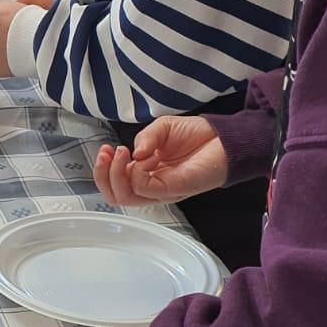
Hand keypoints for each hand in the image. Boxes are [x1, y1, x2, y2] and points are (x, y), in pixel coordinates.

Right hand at [94, 116, 227, 205]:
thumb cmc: (196, 135)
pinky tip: (140, 158)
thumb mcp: (162, 129)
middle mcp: (151, 185)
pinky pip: (145, 189)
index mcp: (146, 173)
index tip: (105, 149)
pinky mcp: (173, 189)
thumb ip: (145, 138)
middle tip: (106, 153)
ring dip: (115, 174)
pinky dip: (135, 174)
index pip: (116, 184)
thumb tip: (134, 154)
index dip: (104, 170)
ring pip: (126, 197)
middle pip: (116, 196)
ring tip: (120, 153)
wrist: (224, 138)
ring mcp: (162, 190)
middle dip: (103, 176)